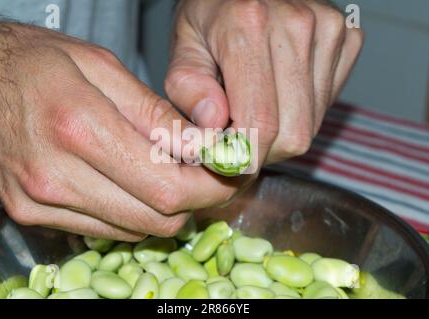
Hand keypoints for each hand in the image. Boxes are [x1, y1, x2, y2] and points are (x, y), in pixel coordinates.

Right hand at [0, 21, 237, 239]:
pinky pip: (103, 231)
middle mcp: (57, 175)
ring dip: (164, 209)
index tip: (226, 174)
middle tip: (205, 177)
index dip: (210, 188)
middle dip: (194, 202)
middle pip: (157, 217)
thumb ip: (153, 112)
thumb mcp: (99, 66)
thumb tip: (199, 145)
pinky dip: (131, 214)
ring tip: (168, 177)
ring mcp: (41, 202)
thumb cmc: (33, 64)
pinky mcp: (32, 214)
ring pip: (134, 230)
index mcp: (80, 128)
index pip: (168, 186)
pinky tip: (132, 186)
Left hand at [166, 0, 362, 163]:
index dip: (245, 156)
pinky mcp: (347, 37)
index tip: (228, 161)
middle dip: (265, 150)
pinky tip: (281, 91)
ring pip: (313, 124)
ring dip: (283, 131)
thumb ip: (188, 89)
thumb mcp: (183, 48)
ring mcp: (328, 29)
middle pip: (294, 132)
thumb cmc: (210, 16)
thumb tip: (214, 128)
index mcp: (248, 25)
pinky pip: (327, 104)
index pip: (260, 123)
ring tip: (258, 108)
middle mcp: (296, 24)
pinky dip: (303, 111)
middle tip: (241, 138)